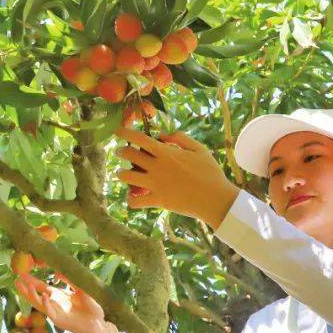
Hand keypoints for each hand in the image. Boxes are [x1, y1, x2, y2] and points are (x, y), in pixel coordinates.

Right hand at [15, 273, 117, 332]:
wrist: (99, 324)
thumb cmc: (91, 308)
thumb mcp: (81, 289)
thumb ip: (70, 280)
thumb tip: (58, 270)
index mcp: (57, 295)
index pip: (40, 287)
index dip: (31, 280)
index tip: (21, 272)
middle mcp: (53, 303)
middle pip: (35, 295)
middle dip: (25, 288)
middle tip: (16, 279)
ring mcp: (55, 312)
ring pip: (38, 304)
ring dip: (32, 295)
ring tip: (25, 286)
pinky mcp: (60, 321)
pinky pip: (50, 313)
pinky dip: (46, 304)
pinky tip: (44, 296)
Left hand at [113, 127, 239, 226]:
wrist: (215, 199)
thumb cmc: (210, 172)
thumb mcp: (199, 149)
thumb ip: (180, 138)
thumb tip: (162, 135)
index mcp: (166, 153)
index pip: (139, 138)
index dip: (125, 133)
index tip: (117, 131)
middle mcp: (156, 167)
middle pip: (128, 155)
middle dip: (121, 151)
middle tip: (121, 152)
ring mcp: (154, 184)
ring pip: (126, 177)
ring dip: (121, 173)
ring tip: (123, 173)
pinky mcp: (157, 200)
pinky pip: (135, 201)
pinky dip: (131, 200)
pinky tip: (132, 197)